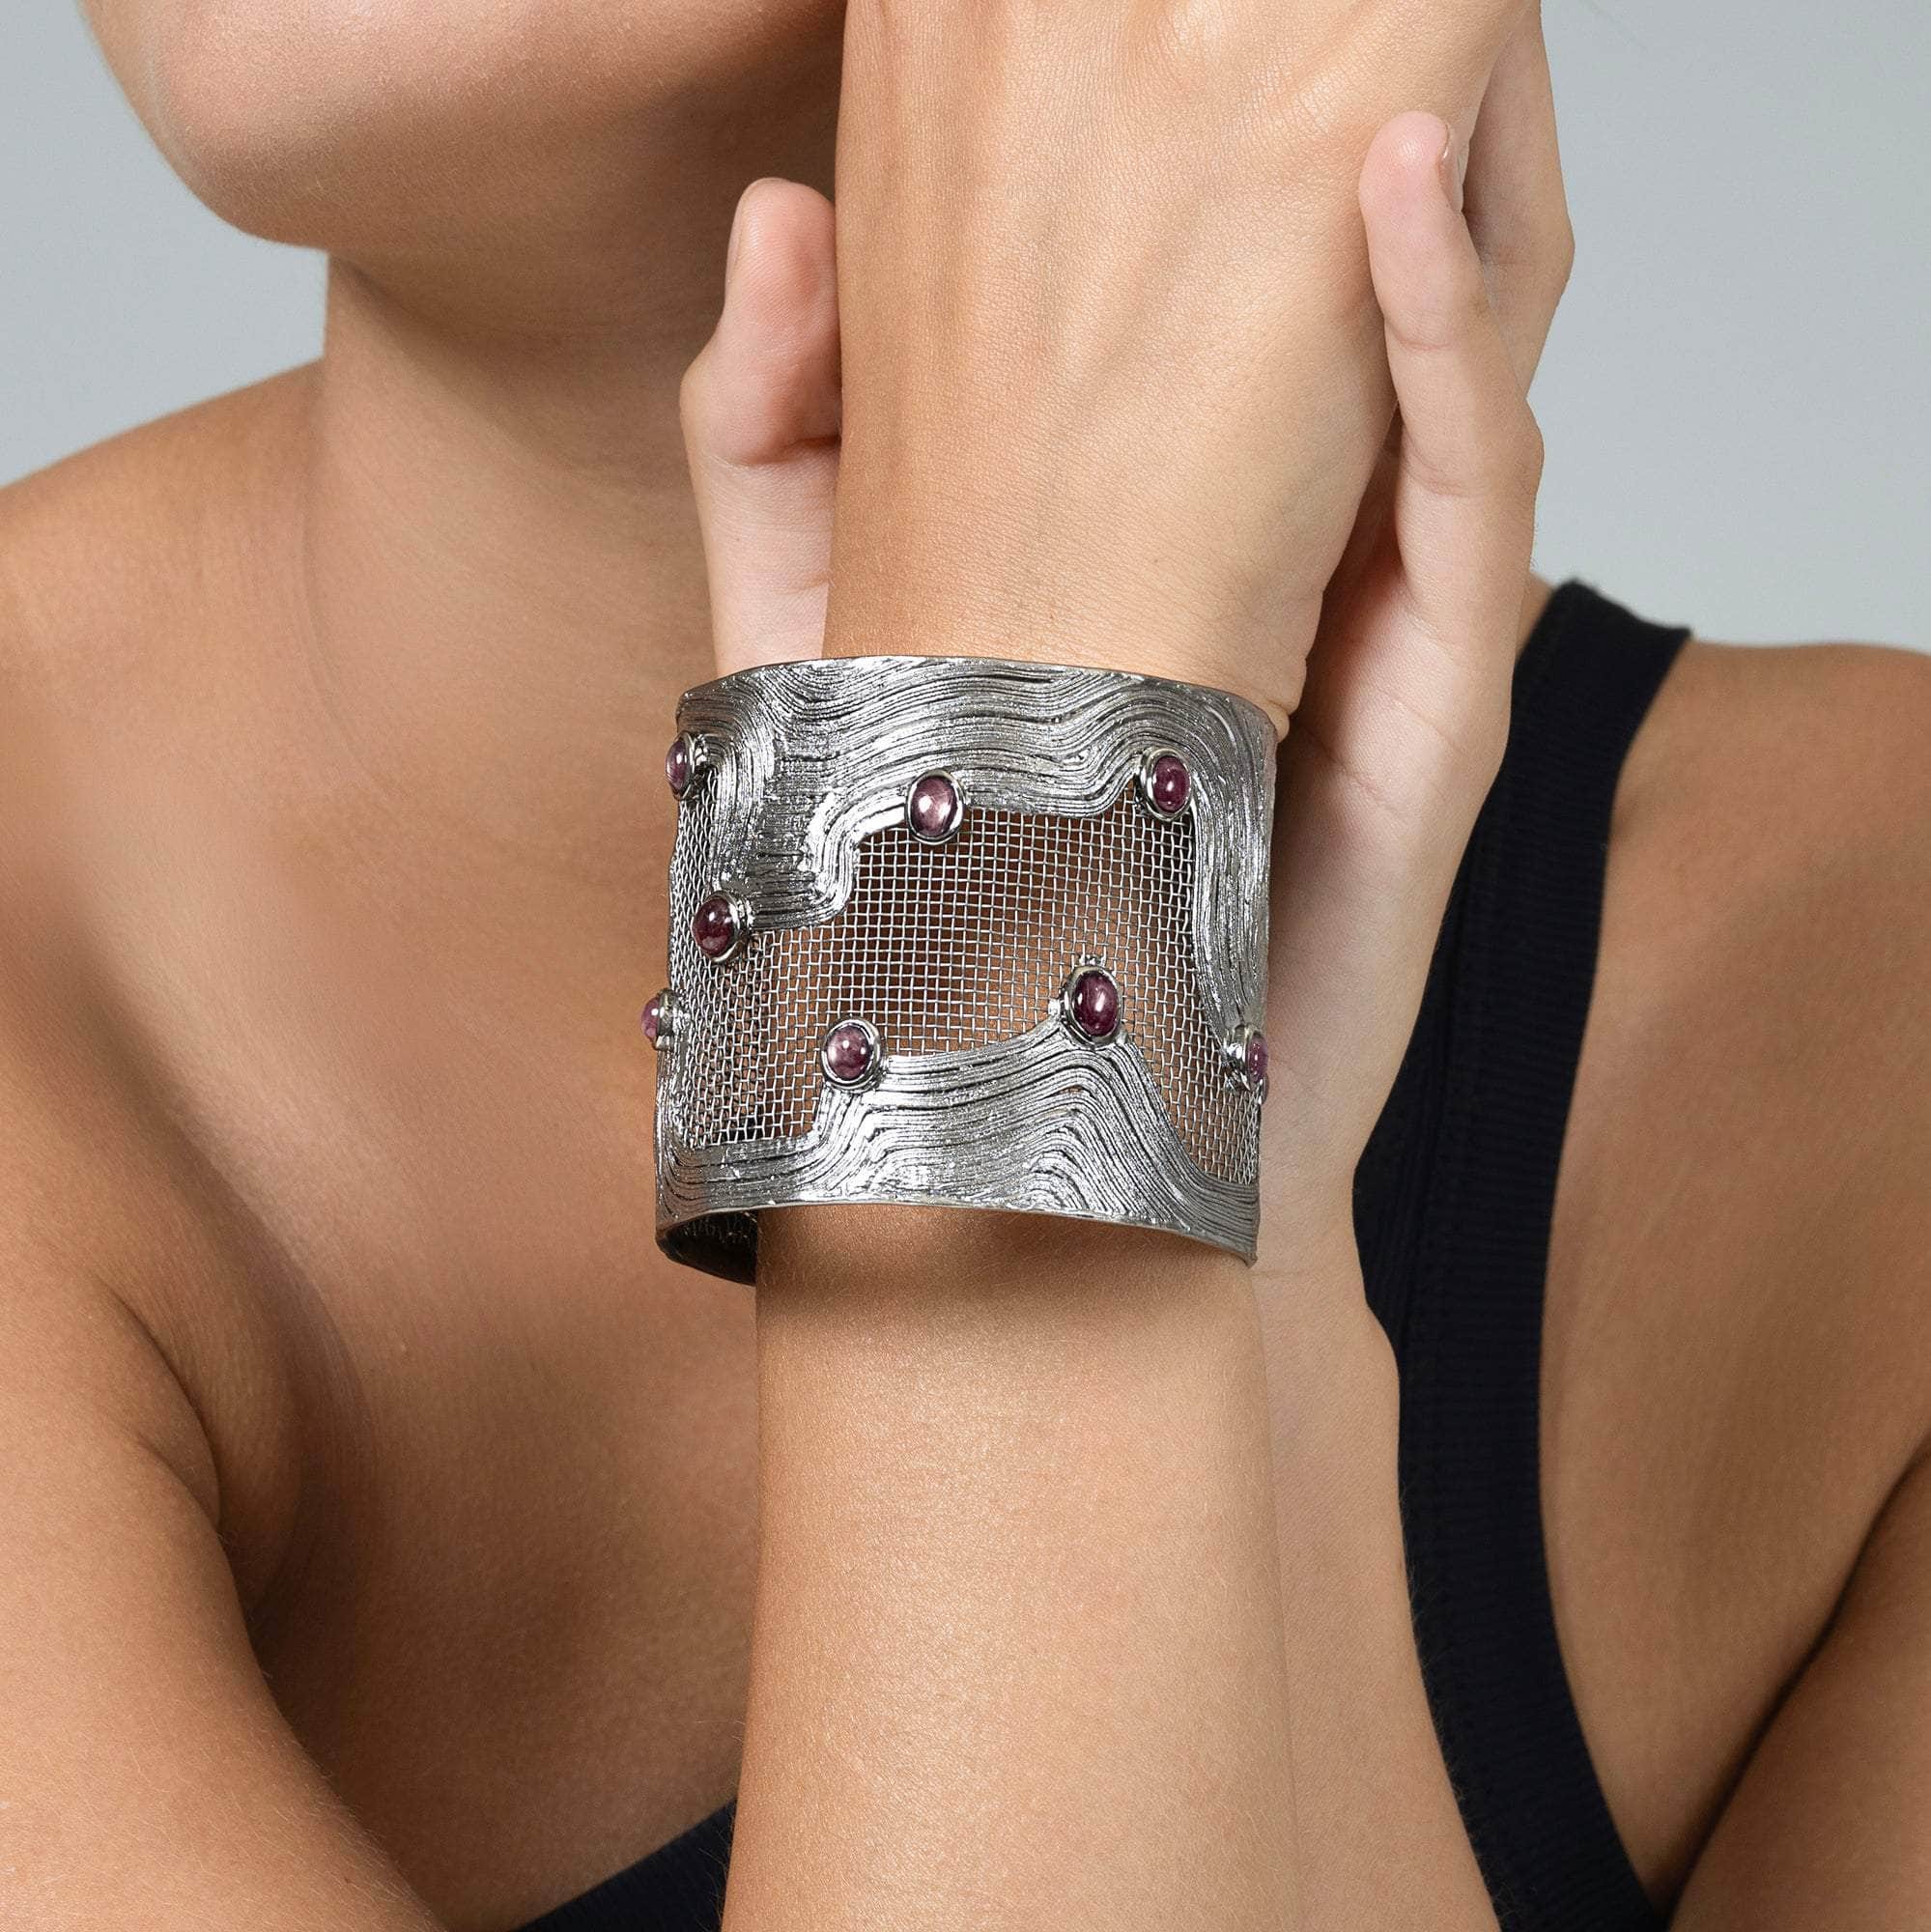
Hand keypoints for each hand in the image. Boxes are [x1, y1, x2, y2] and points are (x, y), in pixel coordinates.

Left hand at [679, 5, 1570, 1263]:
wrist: (1042, 1116)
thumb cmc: (939, 888)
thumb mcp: (806, 635)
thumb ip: (772, 441)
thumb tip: (774, 213)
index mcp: (1159, 504)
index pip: (1198, 287)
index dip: (1176, 145)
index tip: (1105, 24)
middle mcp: (1285, 535)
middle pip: (1338, 283)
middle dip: (1325, 115)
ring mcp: (1376, 611)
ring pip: (1447, 346)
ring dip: (1432, 168)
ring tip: (1374, 8)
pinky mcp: (1437, 699)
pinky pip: (1473, 481)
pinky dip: (1448, 329)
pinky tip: (1393, 184)